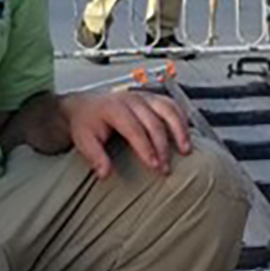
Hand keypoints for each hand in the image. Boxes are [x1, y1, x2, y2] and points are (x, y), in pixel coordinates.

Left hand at [61, 91, 191, 177]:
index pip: (134, 129)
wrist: (86, 104)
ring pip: (168, 110)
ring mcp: (144, 97)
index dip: (146, 148)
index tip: (153, 165)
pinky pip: (172, 105)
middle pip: (154, 122)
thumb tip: (105, 173)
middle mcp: (132, 100)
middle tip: (166, 167)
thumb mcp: (83, 139)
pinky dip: (182, 119)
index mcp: (114, 108)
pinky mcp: (153, 98)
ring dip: (180, 130)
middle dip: (162, 147)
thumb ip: (95, 156)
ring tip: (185, 150)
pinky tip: (186, 135)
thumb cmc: (87, 122)